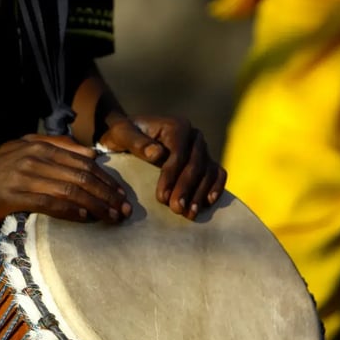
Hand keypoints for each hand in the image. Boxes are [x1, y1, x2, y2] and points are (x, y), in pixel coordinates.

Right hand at [0, 134, 130, 228]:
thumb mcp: (23, 150)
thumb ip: (56, 147)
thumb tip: (90, 155)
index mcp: (40, 145)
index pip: (83, 162)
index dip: (106, 179)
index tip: (122, 195)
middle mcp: (34, 157)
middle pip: (82, 176)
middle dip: (108, 194)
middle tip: (125, 210)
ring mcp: (23, 176)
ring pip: (70, 189)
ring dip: (96, 205)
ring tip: (111, 218)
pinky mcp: (12, 196)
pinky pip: (48, 203)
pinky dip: (70, 210)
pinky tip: (85, 218)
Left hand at [98, 115, 227, 219]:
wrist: (131, 138)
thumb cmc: (124, 136)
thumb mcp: (122, 135)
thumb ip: (136, 142)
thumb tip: (157, 154)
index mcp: (176, 126)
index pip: (178, 153)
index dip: (171, 176)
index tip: (161, 197)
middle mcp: (193, 136)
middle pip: (195, 164)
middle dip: (186, 188)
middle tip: (176, 209)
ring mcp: (202, 149)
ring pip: (208, 171)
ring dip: (200, 193)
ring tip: (188, 214)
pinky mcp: (206, 161)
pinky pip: (217, 174)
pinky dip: (216, 187)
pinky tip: (207, 203)